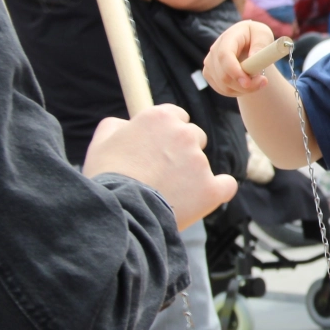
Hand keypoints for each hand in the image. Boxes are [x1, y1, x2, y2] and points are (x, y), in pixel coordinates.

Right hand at [83, 105, 238, 228]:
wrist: (120, 212)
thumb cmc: (107, 177)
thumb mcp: (102, 142)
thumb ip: (118, 125)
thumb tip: (127, 124)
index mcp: (161, 117)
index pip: (177, 116)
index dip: (168, 133)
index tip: (159, 147)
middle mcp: (185, 134)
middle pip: (195, 136)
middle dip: (182, 151)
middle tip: (162, 172)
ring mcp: (200, 161)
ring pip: (203, 163)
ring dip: (191, 174)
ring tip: (167, 192)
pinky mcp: (211, 188)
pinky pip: (226, 185)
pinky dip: (218, 190)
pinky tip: (204, 197)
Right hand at [203, 20, 275, 96]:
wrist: (248, 41)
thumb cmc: (257, 36)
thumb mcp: (263, 35)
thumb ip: (260, 45)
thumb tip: (253, 57)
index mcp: (228, 38)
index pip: (224, 56)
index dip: (235, 71)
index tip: (248, 83)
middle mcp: (214, 50)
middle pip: (223, 75)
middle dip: (245, 85)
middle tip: (264, 82)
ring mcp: (210, 63)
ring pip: (224, 86)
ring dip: (244, 89)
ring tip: (259, 81)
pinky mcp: (210, 74)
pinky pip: (223, 90)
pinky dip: (238, 91)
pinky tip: (248, 83)